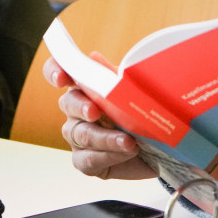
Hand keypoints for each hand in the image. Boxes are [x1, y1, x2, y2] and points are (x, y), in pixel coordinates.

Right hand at [42, 56, 156, 179]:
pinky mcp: (86, 160)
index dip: (54, 71)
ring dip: (105, 137)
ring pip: (80, 134)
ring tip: (128, 141)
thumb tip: (94, 57)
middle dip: (81, 106)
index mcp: (88, 87)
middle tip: (95, 112)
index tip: (62, 79)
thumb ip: (116, 76)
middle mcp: (78, 110)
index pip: (61, 72)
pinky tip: (127, 152)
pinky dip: (109, 155)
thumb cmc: (145, 113)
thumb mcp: (136, 91)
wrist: (162, 147)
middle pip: (68, 103)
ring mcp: (78, 136)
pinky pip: (88, 159)